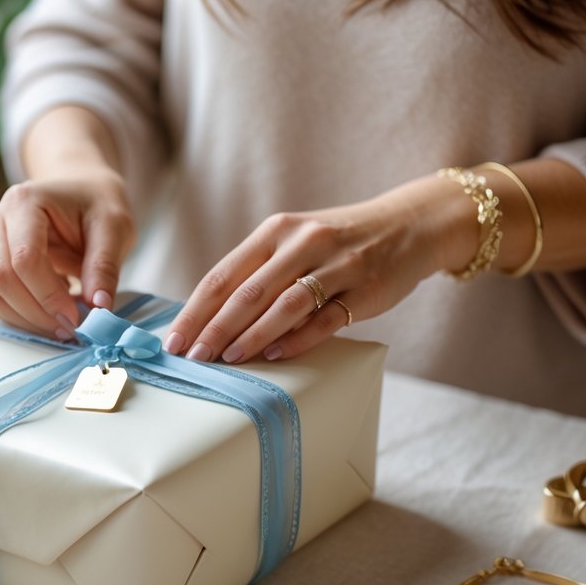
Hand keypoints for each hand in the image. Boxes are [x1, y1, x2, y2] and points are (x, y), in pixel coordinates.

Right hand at [0, 168, 134, 339]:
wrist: (79, 194)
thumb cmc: (95, 205)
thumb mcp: (114, 227)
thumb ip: (105, 266)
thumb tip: (99, 308)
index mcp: (24, 202)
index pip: (25, 258)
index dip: (48, 296)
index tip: (75, 318)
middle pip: (1, 278)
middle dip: (35, 312)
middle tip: (69, 329)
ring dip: (23, 319)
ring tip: (59, 327)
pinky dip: (16, 316)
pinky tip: (45, 315)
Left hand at [163, 176, 470, 362]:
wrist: (411, 226)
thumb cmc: (339, 242)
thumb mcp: (294, 242)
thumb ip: (257, 273)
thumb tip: (208, 318)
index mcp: (275, 232)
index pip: (223, 275)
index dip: (195, 311)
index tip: (174, 340)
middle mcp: (302, 243)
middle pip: (248, 292)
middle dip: (214, 328)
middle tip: (193, 358)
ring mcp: (335, 264)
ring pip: (284, 303)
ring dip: (252, 334)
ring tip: (228, 359)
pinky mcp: (364, 287)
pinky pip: (326, 317)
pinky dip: (299, 338)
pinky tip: (277, 355)